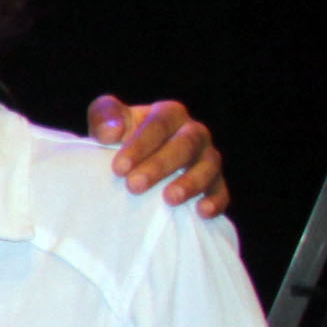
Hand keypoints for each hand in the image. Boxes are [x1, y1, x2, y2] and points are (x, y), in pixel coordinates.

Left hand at [90, 98, 227, 217]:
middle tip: (134, 186)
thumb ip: (104, 117)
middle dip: (160, 166)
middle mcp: (194, 133)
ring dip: (191, 183)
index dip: (141, 144)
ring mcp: (207, 158)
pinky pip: (221, 191)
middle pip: (185, 144)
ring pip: (209, 166)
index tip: (119, 168)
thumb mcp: (106, 121)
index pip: (160, 124)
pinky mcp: (214, 184)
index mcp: (169, 114)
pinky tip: (202, 211)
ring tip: (170, 199)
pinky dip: (215, 201)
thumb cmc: (118, 138)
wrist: (131, 163)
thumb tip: (111, 132)